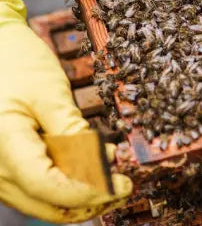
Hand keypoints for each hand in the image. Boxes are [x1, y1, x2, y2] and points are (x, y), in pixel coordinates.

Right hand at [0, 0, 131, 222]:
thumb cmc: (17, 63)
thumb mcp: (49, 93)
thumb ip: (71, 132)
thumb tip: (100, 166)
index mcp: (4, 146)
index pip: (48, 186)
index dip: (88, 192)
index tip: (121, 185)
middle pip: (45, 203)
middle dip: (89, 202)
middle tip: (124, 188)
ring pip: (40, 201)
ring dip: (79, 196)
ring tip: (113, 179)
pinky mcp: (5, 166)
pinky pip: (35, 187)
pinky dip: (65, 184)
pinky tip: (92, 169)